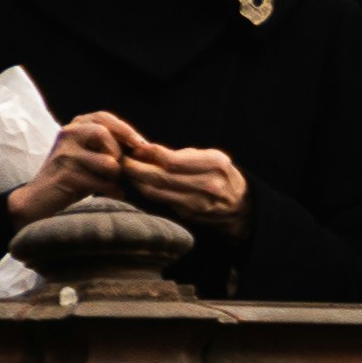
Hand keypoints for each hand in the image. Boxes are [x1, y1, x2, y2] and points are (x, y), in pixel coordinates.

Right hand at [5, 107, 143, 224]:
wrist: (40, 198)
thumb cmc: (75, 175)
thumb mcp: (90, 153)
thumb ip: (110, 144)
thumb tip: (145, 146)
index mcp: (74, 126)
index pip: (104, 117)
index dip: (125, 130)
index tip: (141, 145)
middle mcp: (67, 134)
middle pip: (105, 135)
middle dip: (118, 155)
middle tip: (117, 169)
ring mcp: (64, 154)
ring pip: (108, 162)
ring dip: (114, 176)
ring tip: (108, 181)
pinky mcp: (65, 175)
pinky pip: (102, 182)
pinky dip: (110, 190)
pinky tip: (106, 193)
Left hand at [112, 131, 247, 235]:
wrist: (240, 204)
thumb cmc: (218, 174)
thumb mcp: (208, 157)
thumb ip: (180, 155)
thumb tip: (143, 150)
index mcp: (215, 164)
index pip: (173, 160)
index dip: (150, 154)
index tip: (135, 148)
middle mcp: (208, 185)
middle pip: (161, 177)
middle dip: (136, 168)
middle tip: (121, 160)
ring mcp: (199, 203)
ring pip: (156, 191)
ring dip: (137, 180)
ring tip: (127, 170)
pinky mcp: (189, 215)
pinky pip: (160, 200)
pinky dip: (146, 190)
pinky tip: (140, 182)